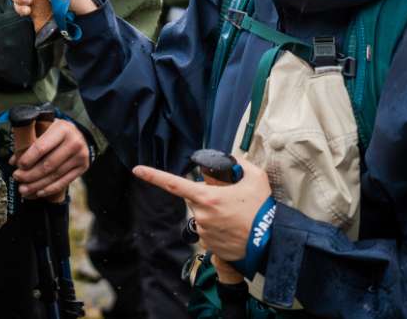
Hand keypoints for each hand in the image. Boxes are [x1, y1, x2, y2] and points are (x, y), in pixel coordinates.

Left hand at [12, 119, 90, 199]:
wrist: (79, 134)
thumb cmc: (55, 131)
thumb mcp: (43, 128)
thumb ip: (28, 142)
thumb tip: (14, 161)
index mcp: (62, 129)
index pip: (41, 147)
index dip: (28, 159)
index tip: (18, 166)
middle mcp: (74, 142)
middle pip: (48, 164)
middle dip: (30, 174)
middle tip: (17, 178)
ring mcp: (80, 156)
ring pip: (55, 175)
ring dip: (37, 185)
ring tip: (23, 189)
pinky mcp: (83, 167)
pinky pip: (64, 182)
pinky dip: (50, 189)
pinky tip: (38, 192)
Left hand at [135, 158, 274, 264]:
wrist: (268, 242)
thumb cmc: (262, 211)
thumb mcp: (256, 178)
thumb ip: (240, 164)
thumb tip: (231, 161)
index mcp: (207, 197)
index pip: (174, 184)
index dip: (153, 176)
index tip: (138, 170)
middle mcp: (201, 215)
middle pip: (196, 199)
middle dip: (208, 196)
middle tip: (231, 200)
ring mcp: (204, 232)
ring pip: (203, 216)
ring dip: (215, 213)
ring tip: (236, 217)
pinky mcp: (209, 245)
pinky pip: (208, 231)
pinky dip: (218, 228)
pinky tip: (233, 228)